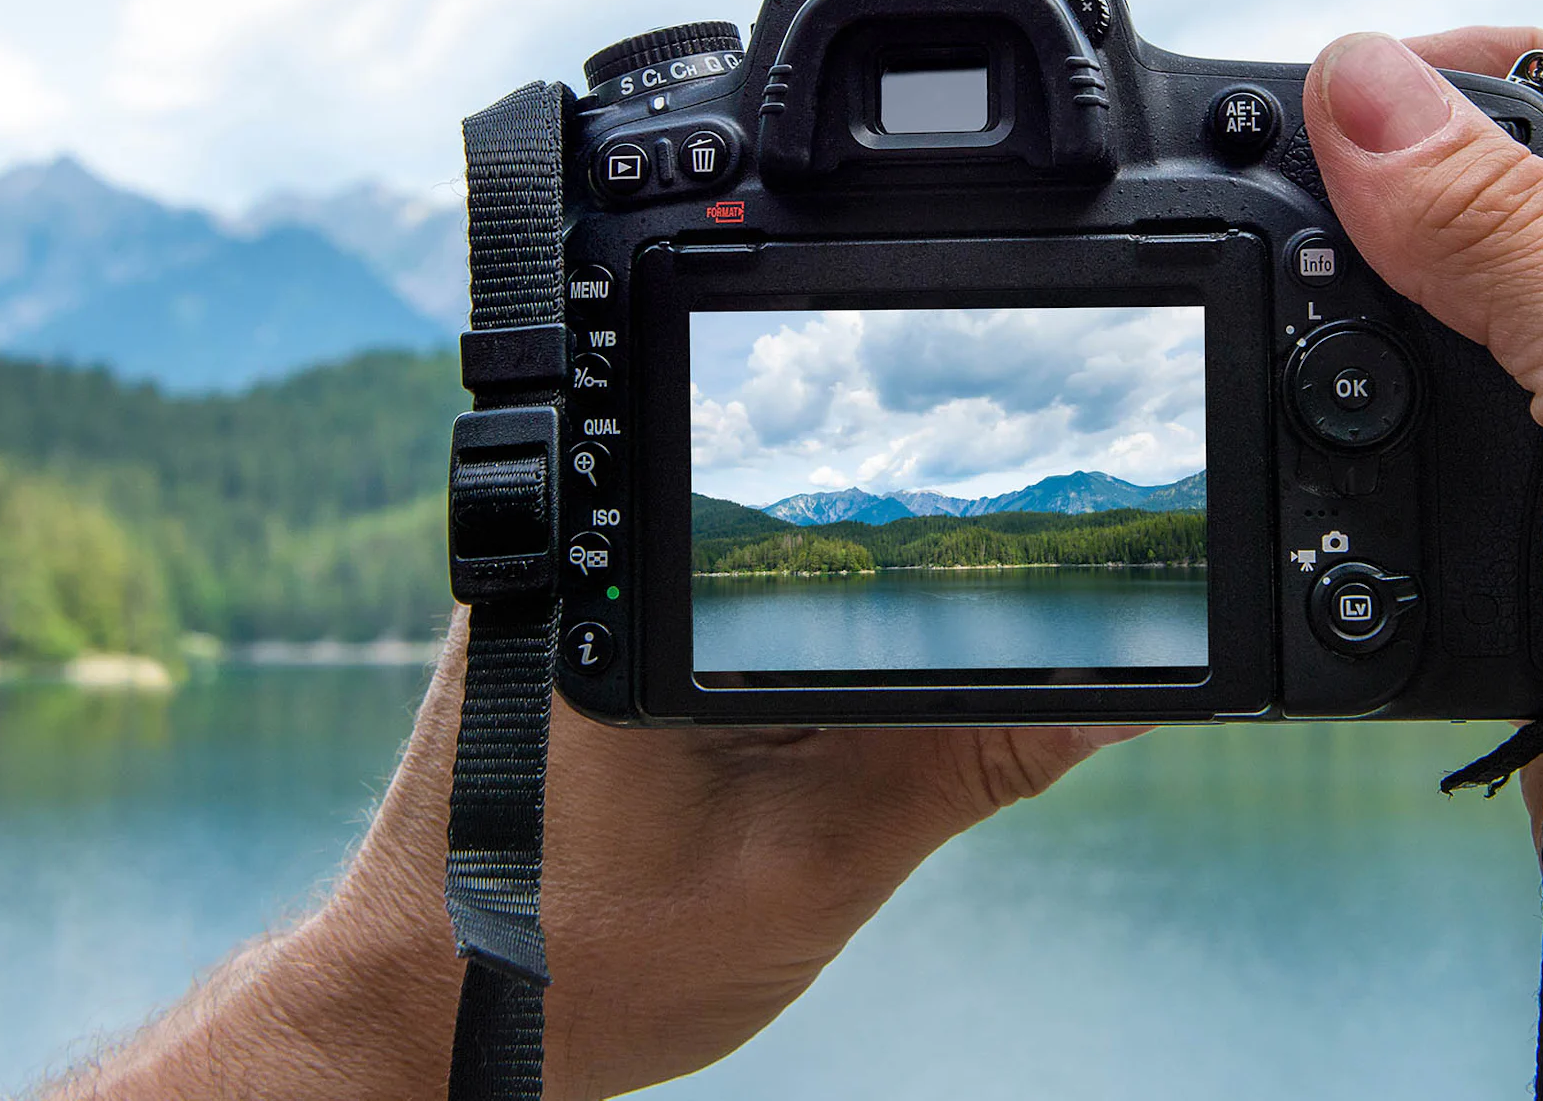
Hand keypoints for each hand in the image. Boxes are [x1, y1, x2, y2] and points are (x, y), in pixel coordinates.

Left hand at [47, 605, 1141, 1099]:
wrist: (429, 1020)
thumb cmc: (590, 963)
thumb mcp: (814, 868)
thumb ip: (967, 763)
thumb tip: (1112, 695)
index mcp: (641, 592)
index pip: (846, 523)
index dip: (967, 549)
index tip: (1053, 590)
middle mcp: (593, 556)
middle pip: (814, 526)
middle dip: (918, 592)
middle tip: (977, 668)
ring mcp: (577, 592)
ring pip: (771, 570)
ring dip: (850, 632)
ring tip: (869, 722)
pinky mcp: (580, 636)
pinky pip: (722, 612)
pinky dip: (792, 659)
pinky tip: (811, 727)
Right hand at [1304, 29, 1542, 1096]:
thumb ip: (1508, 239)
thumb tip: (1365, 93)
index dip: (1468, 70)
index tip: (1332, 100)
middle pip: (1513, 213)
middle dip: (1389, 210)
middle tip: (1277, 227)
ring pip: (1457, 352)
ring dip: (1362, 346)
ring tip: (1275, 350)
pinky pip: (1433, 480)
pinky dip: (1362, 469)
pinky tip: (1318, 481)